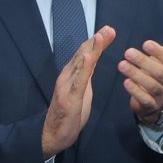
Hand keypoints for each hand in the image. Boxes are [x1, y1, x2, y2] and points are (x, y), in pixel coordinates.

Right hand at [43, 27, 114, 155]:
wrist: (53, 134)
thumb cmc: (69, 114)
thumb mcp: (82, 91)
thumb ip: (85, 75)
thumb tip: (92, 60)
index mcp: (72, 75)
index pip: (85, 55)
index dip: (97, 42)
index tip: (109, 30)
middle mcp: (67, 77)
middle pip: (83, 55)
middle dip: (96, 41)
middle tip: (109, 28)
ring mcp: (67, 86)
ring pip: (81, 65)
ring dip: (91, 49)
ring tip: (100, 36)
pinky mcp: (70, 97)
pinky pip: (78, 81)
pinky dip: (83, 67)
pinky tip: (88, 57)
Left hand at [120, 28, 162, 124]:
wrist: (155, 100)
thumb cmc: (160, 72)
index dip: (160, 52)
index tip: (145, 43)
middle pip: (161, 73)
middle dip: (144, 62)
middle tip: (127, 52)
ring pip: (152, 86)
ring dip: (136, 74)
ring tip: (121, 65)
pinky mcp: (152, 106)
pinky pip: (145, 99)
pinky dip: (135, 91)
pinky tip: (125, 82)